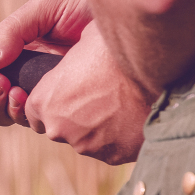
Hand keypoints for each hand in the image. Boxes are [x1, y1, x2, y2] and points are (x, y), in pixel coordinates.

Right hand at [0, 0, 90, 126]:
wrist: (134, 19)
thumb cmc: (93, 9)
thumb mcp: (45, 9)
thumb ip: (11, 31)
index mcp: (19, 57)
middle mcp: (30, 81)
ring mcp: (49, 98)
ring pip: (4, 116)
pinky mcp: (68, 110)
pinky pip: (34, 120)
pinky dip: (16, 109)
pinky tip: (16, 95)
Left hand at [22, 24, 150, 163]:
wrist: (160, 72)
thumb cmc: (119, 48)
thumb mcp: (85, 38)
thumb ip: (65, 53)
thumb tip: (64, 44)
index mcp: (45, 101)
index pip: (33, 110)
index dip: (51, 98)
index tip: (67, 89)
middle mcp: (58, 129)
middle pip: (58, 126)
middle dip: (72, 113)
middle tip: (97, 93)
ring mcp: (85, 145)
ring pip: (84, 137)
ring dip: (95, 125)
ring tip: (118, 103)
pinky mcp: (111, 156)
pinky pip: (109, 147)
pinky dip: (117, 135)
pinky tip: (132, 114)